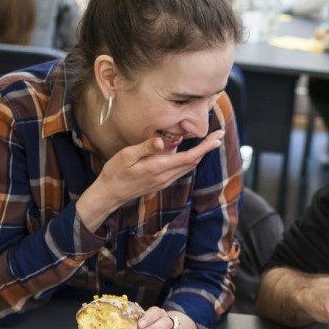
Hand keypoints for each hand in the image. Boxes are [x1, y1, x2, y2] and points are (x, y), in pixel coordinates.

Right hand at [76, 131, 223, 231]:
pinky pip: (181, 171)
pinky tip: (191, 153)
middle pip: (193, 162)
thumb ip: (146, 147)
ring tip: (209, 142)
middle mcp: (166, 176)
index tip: (217, 137)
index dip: (205, 147)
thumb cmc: (115, 172)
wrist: (110, 193)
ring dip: (201, 155)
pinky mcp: (162, 183)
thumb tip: (163, 141)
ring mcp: (165, 181)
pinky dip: (190, 160)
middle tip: (218, 135)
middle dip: (208, 149)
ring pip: (189, 167)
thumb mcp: (127, 155)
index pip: (189, 157)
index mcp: (159, 167)